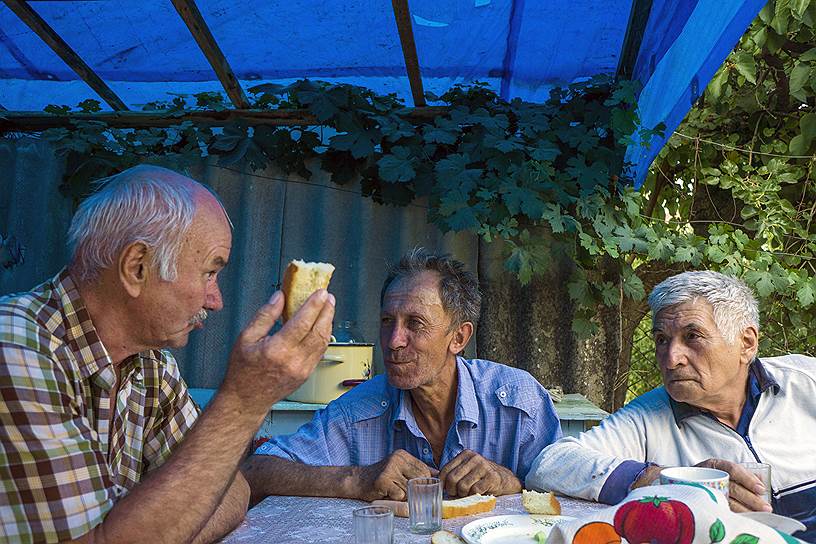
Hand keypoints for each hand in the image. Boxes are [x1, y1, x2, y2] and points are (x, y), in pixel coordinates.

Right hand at [223, 289, 334, 408]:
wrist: (246, 399)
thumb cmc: (243, 371)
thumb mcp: (245, 337)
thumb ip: (264, 315)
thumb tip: (279, 297)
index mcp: (277, 350)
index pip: (302, 322)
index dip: (314, 305)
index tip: (320, 293)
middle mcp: (293, 361)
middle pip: (318, 331)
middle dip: (326, 311)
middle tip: (328, 296)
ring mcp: (302, 369)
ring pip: (323, 342)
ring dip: (328, 322)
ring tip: (328, 308)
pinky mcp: (306, 374)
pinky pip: (320, 352)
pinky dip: (324, 336)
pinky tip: (322, 326)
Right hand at [356, 449, 436, 500]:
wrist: (358, 480)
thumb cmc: (382, 478)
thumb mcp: (400, 469)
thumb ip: (417, 470)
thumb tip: (437, 474)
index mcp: (403, 455)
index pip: (424, 469)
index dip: (425, 481)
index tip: (421, 489)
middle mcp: (397, 459)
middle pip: (419, 478)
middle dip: (416, 489)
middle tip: (407, 493)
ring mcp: (389, 468)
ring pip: (409, 489)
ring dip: (404, 495)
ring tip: (394, 492)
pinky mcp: (382, 480)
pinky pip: (399, 495)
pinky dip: (395, 498)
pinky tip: (387, 494)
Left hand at [439, 449, 520, 497]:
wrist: (504, 479)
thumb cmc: (481, 476)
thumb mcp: (467, 469)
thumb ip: (454, 472)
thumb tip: (435, 483)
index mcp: (465, 454)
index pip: (446, 470)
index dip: (443, 483)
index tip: (446, 489)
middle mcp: (474, 458)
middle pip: (453, 479)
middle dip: (453, 490)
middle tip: (457, 493)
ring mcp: (483, 466)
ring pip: (463, 486)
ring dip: (464, 494)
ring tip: (468, 492)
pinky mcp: (491, 477)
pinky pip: (475, 490)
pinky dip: (474, 495)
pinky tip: (478, 492)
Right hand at [695, 458, 770, 511]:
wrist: (683, 482)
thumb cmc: (709, 476)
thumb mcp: (722, 469)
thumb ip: (740, 474)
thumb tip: (761, 479)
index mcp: (715, 465)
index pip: (733, 470)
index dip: (748, 479)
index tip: (761, 489)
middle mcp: (709, 475)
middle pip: (732, 487)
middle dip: (750, 498)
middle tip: (766, 508)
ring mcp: (704, 488)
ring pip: (726, 500)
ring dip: (744, 509)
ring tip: (758, 515)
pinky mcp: (702, 500)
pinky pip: (718, 507)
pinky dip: (732, 513)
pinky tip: (742, 518)